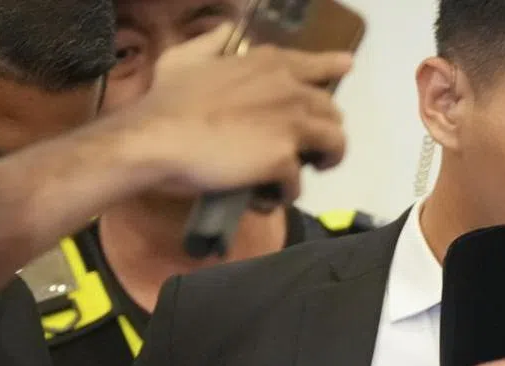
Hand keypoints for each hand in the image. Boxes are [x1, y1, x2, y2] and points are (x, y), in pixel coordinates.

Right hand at [120, 25, 350, 201]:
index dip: (332, 66)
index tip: (346, 66)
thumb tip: (225, 30)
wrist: (157, 139)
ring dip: (320, 163)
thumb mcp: (185, 57)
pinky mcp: (284, 160)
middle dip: (324, 131)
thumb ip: (211, 43)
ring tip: (298, 173)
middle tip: (308, 148)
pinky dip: (283, 193)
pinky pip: (299, 183)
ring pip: (334, 146)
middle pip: (332, 112)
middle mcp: (289, 89)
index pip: (315, 64)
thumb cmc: (167, 100)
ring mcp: (290, 125)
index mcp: (268, 64)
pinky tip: (264, 196)